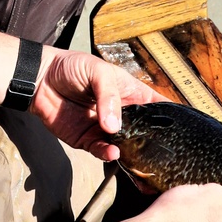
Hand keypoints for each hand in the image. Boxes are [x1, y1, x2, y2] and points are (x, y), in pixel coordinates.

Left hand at [29, 51, 161, 161]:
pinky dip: (107, 154)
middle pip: (143, 133)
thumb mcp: (97, 71)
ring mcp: (105, 129)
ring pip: (124, 147)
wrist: (40, 79)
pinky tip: (111, 153)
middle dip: (151, 143)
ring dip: (129, 152)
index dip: (169, 118)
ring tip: (133, 154)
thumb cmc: (72, 67)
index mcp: (130, 93)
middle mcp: (122, 114)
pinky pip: (101, 151)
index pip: (156, 107)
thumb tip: (115, 126)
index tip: (181, 131)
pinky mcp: (87, 140)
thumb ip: (108, 96)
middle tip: (160, 153)